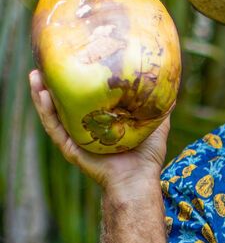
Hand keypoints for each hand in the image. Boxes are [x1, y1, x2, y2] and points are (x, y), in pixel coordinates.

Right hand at [29, 69, 168, 196]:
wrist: (138, 180)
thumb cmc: (147, 157)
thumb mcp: (154, 126)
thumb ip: (158, 109)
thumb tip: (170, 88)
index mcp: (101, 124)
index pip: (85, 100)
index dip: (76, 83)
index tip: (73, 62)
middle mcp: (85, 130)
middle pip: (63, 104)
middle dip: (53, 85)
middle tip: (46, 64)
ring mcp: (75, 139)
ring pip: (53, 113)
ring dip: (41, 94)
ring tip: (35, 74)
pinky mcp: (70, 148)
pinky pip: (54, 127)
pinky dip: (46, 111)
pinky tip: (41, 94)